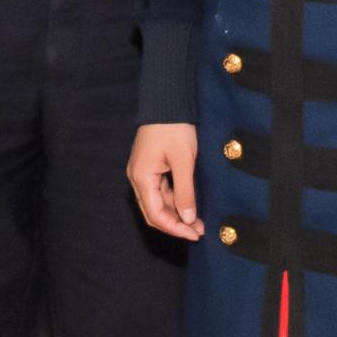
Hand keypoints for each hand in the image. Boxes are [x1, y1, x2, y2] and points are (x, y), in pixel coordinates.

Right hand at [129, 120, 203, 241]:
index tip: (195, 234)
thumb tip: (188, 219)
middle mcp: (138, 177)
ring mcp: (143, 172)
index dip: (175, 228)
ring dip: (176, 213)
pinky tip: (189, 205)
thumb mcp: (184, 162)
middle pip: (154, 212)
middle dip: (176, 224)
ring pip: (158, 202)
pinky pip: (160, 191)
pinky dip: (174, 200)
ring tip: (198, 221)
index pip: (156, 214)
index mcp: (141, 177)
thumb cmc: (174, 128)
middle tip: (198, 231)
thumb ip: (185, 192)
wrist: (167, 102)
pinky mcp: (150, 167)